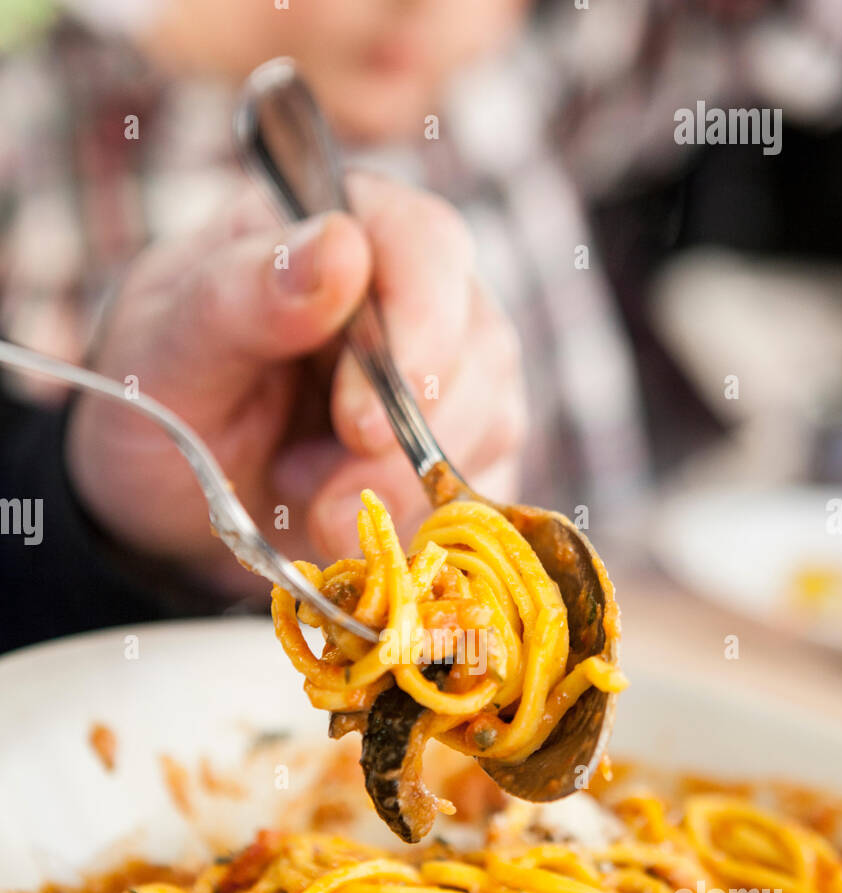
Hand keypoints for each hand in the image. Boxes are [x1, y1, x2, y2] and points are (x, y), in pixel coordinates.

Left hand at [67, 171, 525, 597]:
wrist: (163, 506)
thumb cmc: (158, 406)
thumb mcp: (168, 352)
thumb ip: (243, 294)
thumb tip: (341, 246)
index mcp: (332, 225)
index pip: (426, 246)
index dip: (415, 335)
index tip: (358, 427)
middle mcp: (407, 289)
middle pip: (477, 344)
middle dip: (402, 442)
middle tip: (316, 496)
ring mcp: (447, 370)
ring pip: (490, 420)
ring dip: (401, 490)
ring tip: (311, 507)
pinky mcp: (461, 449)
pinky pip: (482, 487)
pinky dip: (418, 523)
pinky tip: (348, 525)